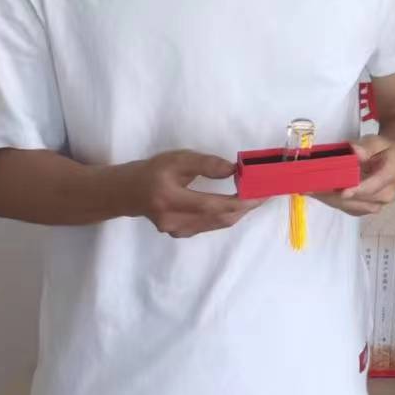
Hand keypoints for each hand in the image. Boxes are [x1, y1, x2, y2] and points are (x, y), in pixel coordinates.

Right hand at [121, 150, 264, 238]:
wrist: (129, 193)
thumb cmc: (154, 171)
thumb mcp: (177, 159)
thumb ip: (205, 164)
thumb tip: (233, 170)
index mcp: (169, 199)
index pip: (211, 205)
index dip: (239, 201)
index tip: (261, 192)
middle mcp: (173, 220)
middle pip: (218, 218)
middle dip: (246, 206)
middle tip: (266, 193)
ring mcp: (176, 231)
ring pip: (217, 224)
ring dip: (240, 211)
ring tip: (257, 197)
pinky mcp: (180, 234)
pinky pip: (210, 226)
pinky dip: (227, 215)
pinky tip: (238, 204)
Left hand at [313, 136, 394, 216]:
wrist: (394, 165)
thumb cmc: (384, 152)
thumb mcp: (378, 142)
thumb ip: (367, 146)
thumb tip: (355, 151)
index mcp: (391, 174)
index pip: (375, 184)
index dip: (358, 189)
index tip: (343, 191)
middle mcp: (385, 194)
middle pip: (357, 198)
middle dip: (334, 193)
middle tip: (313, 186)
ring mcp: (375, 205)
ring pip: (349, 205)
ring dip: (329, 198)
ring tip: (310, 189)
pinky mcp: (364, 209)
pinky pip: (345, 208)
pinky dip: (330, 200)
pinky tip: (317, 192)